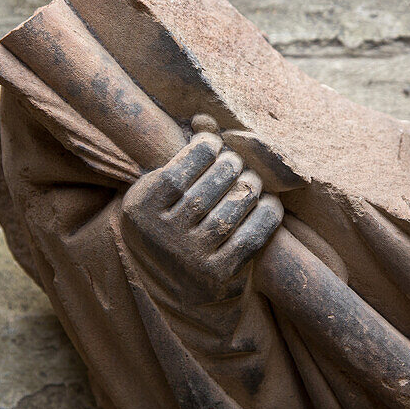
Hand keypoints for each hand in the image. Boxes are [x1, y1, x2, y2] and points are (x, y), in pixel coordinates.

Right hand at [120, 129, 283, 302]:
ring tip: (252, 180)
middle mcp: (162, 236)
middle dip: (231, 168)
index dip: (203, 151)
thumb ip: (183, 156)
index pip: (178, 172)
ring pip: (231, 211)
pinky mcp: (219, 274)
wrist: (180, 289)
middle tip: (238, 163)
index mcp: (140, 210)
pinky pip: (251, 236)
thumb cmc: (172, 223)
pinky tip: (269, 203)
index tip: (216, 145)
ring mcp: (191, 258)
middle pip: (208, 190)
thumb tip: (207, 119)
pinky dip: (266, 215)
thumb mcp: (162, 192)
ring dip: (250, 188)